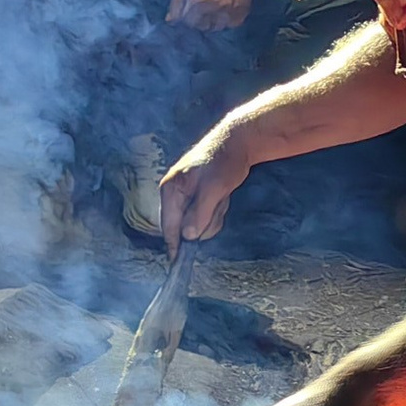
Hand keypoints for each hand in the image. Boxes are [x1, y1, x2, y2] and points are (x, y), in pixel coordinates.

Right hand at [158, 126, 251, 257]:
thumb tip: (188, 236)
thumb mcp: (214, 188)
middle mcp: (174, 195)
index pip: (168, 225)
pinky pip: (207, 216)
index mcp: (170, 190)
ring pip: (198, 224)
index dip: (174, 245)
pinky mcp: (198, 198)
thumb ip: (199, 213)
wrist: (237, 143)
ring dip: (213, 215)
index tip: (177, 263)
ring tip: (221, 195)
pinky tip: (222, 195)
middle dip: (205, 221)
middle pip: (184, 227)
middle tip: (217, 203)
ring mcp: (186, 197)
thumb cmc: (223, 162)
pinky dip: (217, 210)